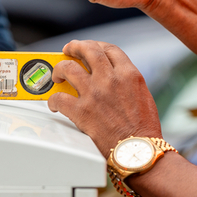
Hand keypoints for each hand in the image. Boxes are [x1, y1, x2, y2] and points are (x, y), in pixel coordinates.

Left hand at [47, 39, 161, 156]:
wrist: (138, 151)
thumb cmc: (143, 129)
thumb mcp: (142, 95)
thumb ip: (126, 81)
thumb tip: (112, 77)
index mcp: (128, 74)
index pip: (109, 49)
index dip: (97, 45)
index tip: (90, 48)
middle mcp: (110, 79)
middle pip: (88, 50)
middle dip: (75, 46)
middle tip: (68, 49)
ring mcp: (94, 94)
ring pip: (68, 68)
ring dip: (59, 69)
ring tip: (57, 74)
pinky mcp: (81, 112)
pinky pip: (59, 98)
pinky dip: (53, 99)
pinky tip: (54, 103)